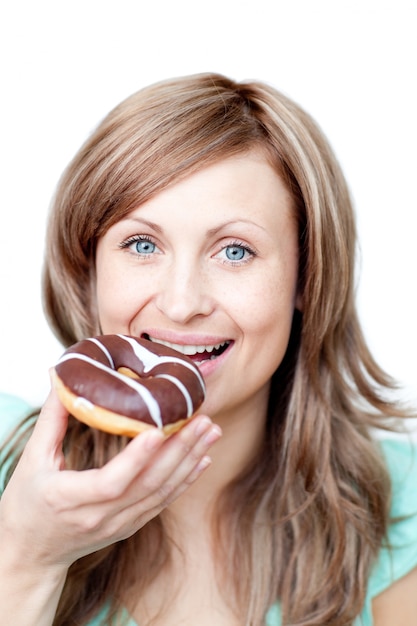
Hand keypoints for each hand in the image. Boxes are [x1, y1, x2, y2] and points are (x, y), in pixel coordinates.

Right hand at [0, 386, 220, 570]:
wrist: (31, 552)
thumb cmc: (27, 504)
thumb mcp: (32, 460)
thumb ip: (52, 419)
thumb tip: (60, 376)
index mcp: (70, 499)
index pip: (111, 481)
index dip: (136, 458)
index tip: (157, 430)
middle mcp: (100, 516)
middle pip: (147, 484)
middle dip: (179, 450)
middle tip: (203, 420)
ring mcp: (118, 524)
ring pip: (161, 492)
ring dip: (189, 460)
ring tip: (211, 432)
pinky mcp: (130, 526)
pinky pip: (162, 502)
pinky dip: (185, 480)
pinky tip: (202, 458)